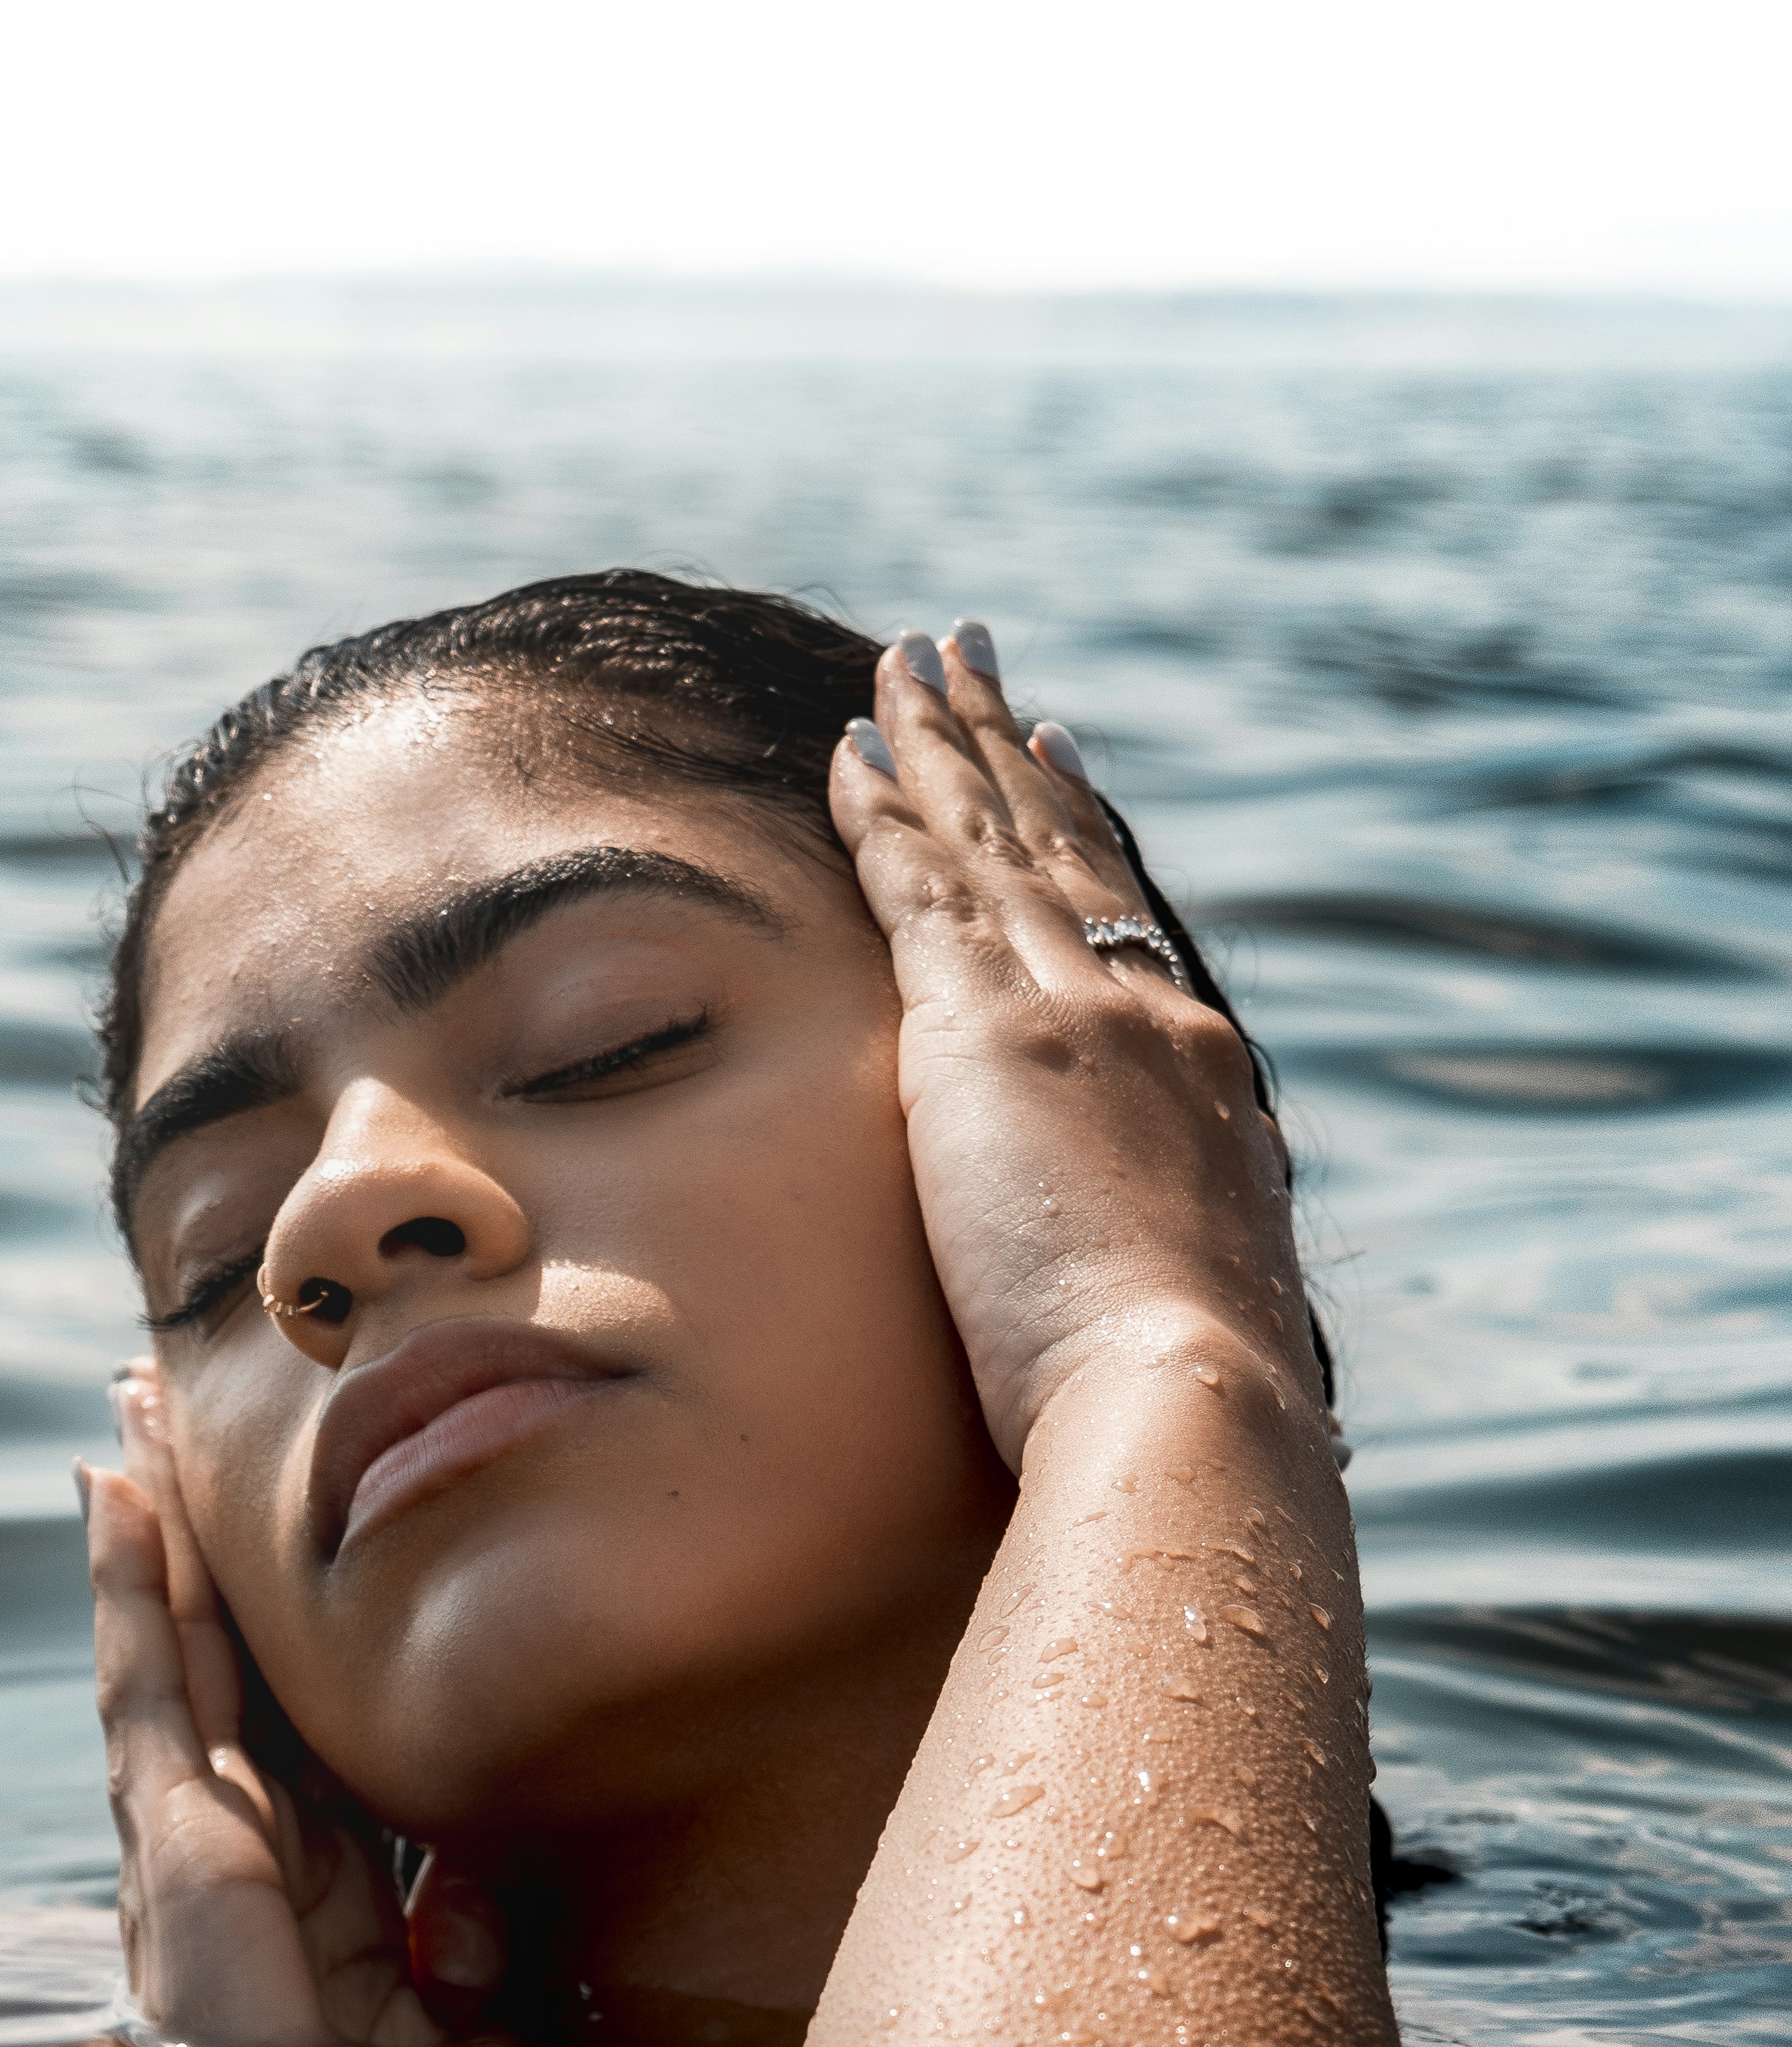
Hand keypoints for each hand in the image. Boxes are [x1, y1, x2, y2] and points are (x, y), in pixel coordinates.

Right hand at [84, 1367, 522, 2046]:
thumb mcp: (455, 2023)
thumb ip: (462, 1951)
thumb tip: (465, 1910)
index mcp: (311, 1864)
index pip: (295, 1701)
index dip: (278, 1611)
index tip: (271, 1523)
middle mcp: (240, 1828)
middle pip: (221, 1648)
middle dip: (196, 1540)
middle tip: (170, 1417)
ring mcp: (190, 1824)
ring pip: (173, 1640)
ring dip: (155, 1527)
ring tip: (133, 1416)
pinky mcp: (167, 1830)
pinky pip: (146, 1681)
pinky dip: (128, 1583)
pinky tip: (114, 1495)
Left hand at [829, 630, 1318, 1465]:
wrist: (1191, 1393)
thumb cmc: (1192, 1394)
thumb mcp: (1194, 1294)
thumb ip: (1170, 1251)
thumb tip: (1178, 1289)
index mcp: (1198, 1070)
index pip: (1124, 917)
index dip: (1080, 826)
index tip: (1051, 748)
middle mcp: (1144, 1011)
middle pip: (1059, 843)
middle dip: (1005, 743)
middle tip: (966, 653)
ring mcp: (1070, 1010)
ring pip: (988, 839)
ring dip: (939, 742)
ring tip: (902, 660)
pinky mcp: (987, 1032)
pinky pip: (921, 884)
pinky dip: (885, 809)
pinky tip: (848, 747)